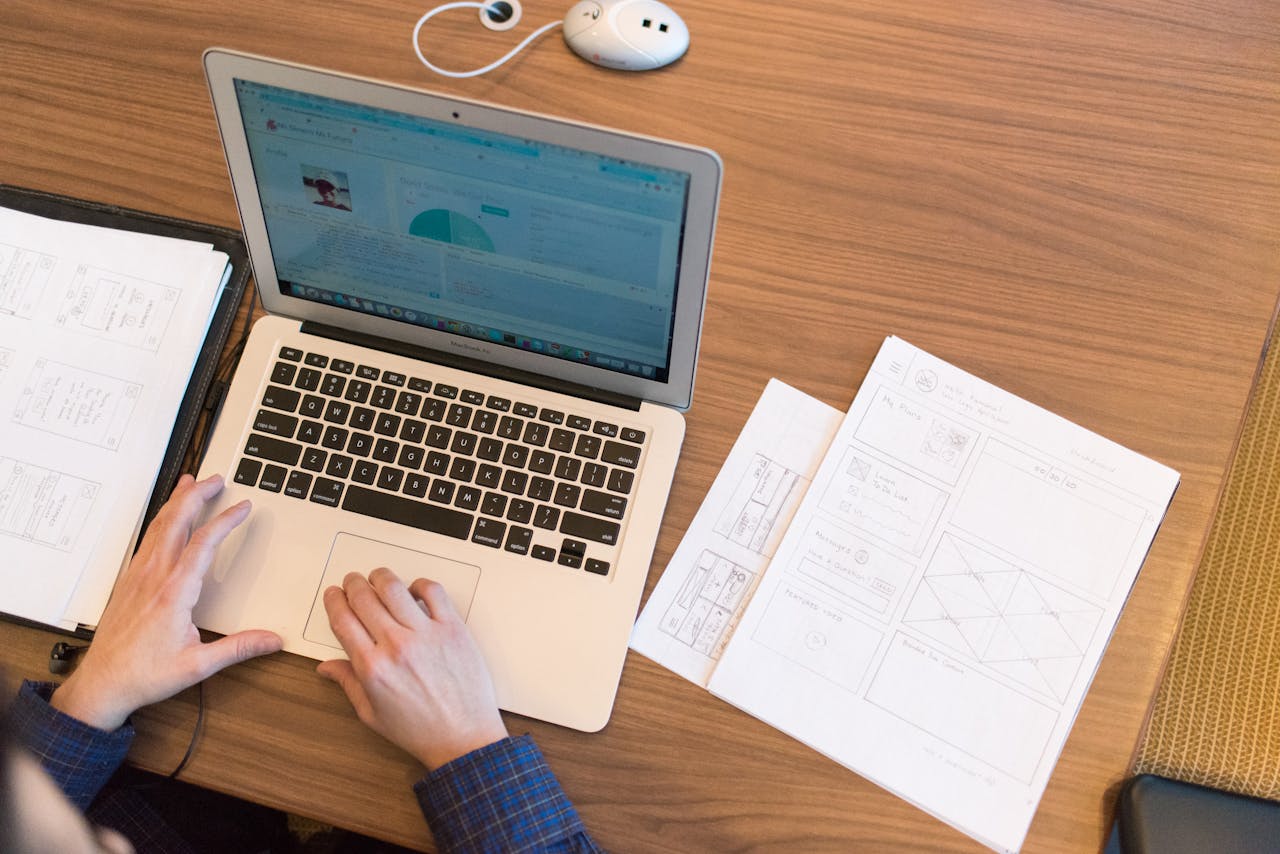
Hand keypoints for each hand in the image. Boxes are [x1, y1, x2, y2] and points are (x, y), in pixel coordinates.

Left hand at [52, 474, 282, 729]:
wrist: (102, 683)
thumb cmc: (144, 674)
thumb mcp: (198, 665)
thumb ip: (238, 648)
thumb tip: (271, 640)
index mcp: (173, 593)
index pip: (203, 544)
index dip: (225, 521)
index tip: (242, 507)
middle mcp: (153, 577)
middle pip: (175, 522)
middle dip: (197, 496)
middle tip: (216, 480)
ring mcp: (138, 577)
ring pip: (158, 527)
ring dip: (176, 502)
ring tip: (190, 485)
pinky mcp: (129, 582)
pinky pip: (146, 540)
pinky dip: (161, 520)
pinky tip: (166, 519)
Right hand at [316, 569, 508, 770]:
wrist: (464, 738)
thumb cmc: (420, 730)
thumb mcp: (372, 715)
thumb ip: (348, 684)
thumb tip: (326, 666)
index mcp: (372, 667)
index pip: (342, 619)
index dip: (334, 601)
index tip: (333, 595)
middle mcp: (396, 645)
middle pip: (364, 597)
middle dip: (353, 584)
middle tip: (352, 582)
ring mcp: (426, 634)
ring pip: (394, 587)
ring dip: (381, 577)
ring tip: (378, 578)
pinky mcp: (453, 628)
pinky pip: (433, 592)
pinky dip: (419, 584)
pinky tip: (414, 591)